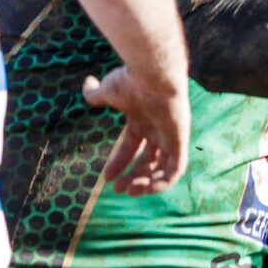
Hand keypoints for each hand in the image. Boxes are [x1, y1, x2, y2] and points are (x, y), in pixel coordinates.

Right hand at [81, 67, 189, 194]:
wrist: (152, 75)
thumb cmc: (130, 81)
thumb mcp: (108, 90)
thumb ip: (96, 94)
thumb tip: (87, 86)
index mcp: (142, 120)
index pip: (131, 147)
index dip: (118, 163)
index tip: (105, 179)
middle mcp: (158, 130)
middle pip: (148, 161)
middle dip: (134, 177)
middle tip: (119, 190)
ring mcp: (171, 136)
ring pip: (163, 168)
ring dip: (147, 183)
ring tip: (131, 192)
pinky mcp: (181, 141)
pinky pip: (177, 168)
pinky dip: (164, 181)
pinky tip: (148, 189)